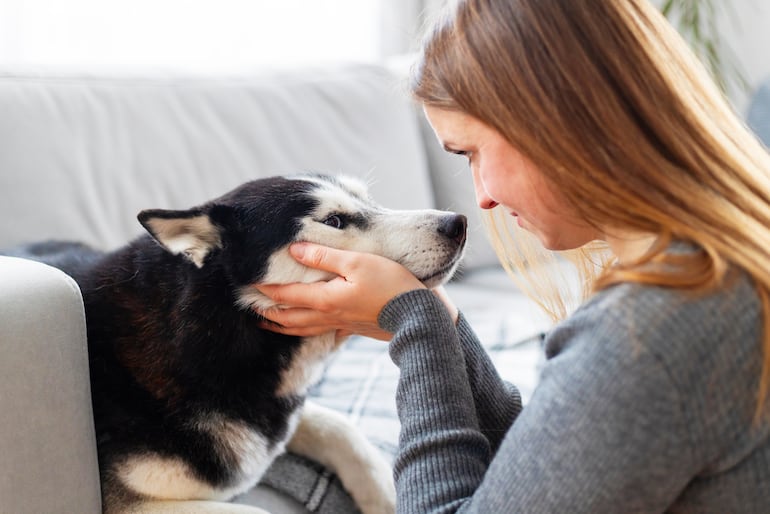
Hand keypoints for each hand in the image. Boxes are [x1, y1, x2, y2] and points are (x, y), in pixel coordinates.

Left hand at [256, 242, 426, 339]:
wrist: (420, 317)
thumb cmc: (391, 285)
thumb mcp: (358, 262)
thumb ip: (325, 255)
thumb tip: (294, 249)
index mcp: (326, 299)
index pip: (286, 295)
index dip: (266, 290)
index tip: (248, 285)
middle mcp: (329, 316)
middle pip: (289, 318)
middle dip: (268, 314)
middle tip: (251, 310)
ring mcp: (342, 325)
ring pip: (304, 329)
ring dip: (283, 326)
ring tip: (270, 324)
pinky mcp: (354, 329)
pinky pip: (323, 332)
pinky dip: (308, 330)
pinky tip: (312, 328)